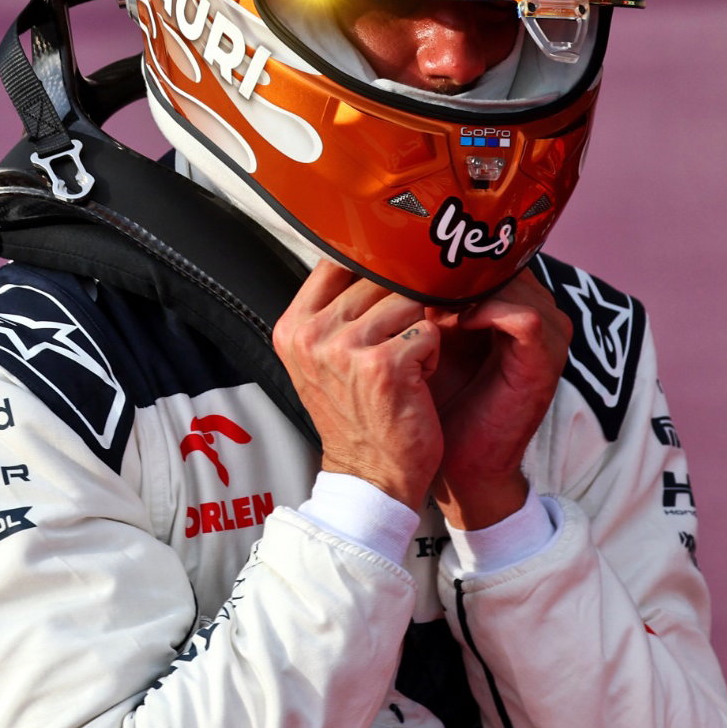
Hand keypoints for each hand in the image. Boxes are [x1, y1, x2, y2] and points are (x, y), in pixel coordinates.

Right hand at [273, 261, 442, 509]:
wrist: (371, 477)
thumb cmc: (357, 415)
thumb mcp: (324, 359)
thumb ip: (336, 309)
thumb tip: (369, 251)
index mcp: (293, 327)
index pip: (337, 260)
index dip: (374, 268)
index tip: (387, 289)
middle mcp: (312, 335)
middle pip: (379, 277)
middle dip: (401, 306)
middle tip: (397, 345)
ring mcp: (346, 348)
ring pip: (409, 301)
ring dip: (419, 330)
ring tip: (406, 364)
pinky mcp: (385, 365)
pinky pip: (430, 329)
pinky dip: (434, 353)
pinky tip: (418, 380)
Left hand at [427, 269, 571, 529]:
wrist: (458, 464)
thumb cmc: (439, 402)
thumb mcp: (427, 338)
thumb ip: (422, 297)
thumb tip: (383, 253)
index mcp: (514, 303)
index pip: (489, 251)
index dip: (448, 251)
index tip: (405, 258)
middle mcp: (539, 312)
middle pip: (504, 259)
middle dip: (456, 264)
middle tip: (412, 270)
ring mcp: (549, 336)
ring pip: (515, 282)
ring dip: (467, 288)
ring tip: (426, 298)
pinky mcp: (545, 361)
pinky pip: (522, 317)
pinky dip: (485, 313)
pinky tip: (448, 324)